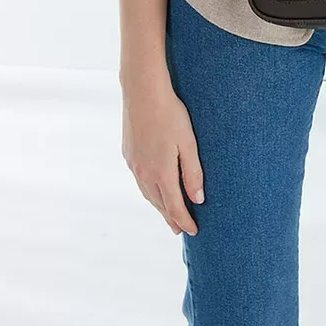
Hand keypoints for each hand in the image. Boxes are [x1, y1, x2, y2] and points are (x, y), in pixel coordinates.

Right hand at [121, 75, 204, 236]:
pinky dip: (150, 191)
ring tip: (168, 213)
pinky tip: (154, 189)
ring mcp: (134, 165)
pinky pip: (140, 181)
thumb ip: (193, 173)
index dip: (184, 221)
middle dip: (171, 218)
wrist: (142, 93)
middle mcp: (144, 174)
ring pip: (148, 194)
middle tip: (180, 229)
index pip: (174, 207)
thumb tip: (197, 200)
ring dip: (159, 206)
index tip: (194, 231)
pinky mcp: (129, 154)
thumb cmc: (170, 115)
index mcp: (161, 173)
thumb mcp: (188, 143)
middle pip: (159, 204)